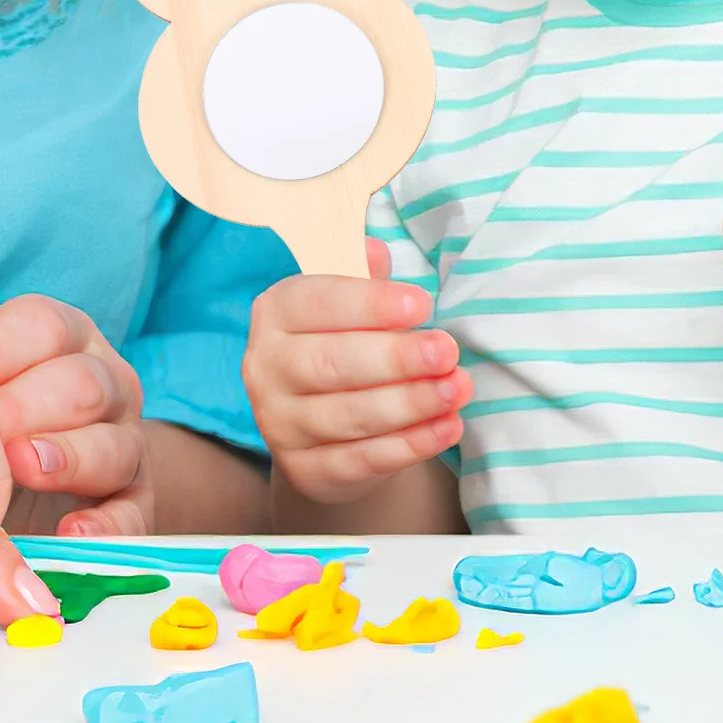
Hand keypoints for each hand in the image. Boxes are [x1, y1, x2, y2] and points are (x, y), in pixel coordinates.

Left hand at [0, 264, 151, 536]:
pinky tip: (70, 535)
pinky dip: (106, 527)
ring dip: (65, 456)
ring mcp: (127, 445)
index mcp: (67, 337)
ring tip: (18, 468)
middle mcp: (108, 383)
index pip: (43, 325)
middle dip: (19, 408)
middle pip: (80, 382)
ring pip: (112, 444)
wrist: (25, 490)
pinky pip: (133, 515)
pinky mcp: (135, 507)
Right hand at [242, 240, 470, 505]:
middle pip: (332, 364)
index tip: (422, 304)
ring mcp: (278, 424)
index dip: (371, 304)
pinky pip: (360, 460)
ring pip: (349, 416)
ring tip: (458, 389)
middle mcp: (265, 368)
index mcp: (275, 313)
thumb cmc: (343, 346)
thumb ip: (363, 278)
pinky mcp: (302, 471)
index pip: (319, 303)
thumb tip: (376, 252)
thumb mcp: (349, 306)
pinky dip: (409, 446)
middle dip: (396, 359)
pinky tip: (447, 427)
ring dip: (411, 404)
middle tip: (447, 351)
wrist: (320, 429)